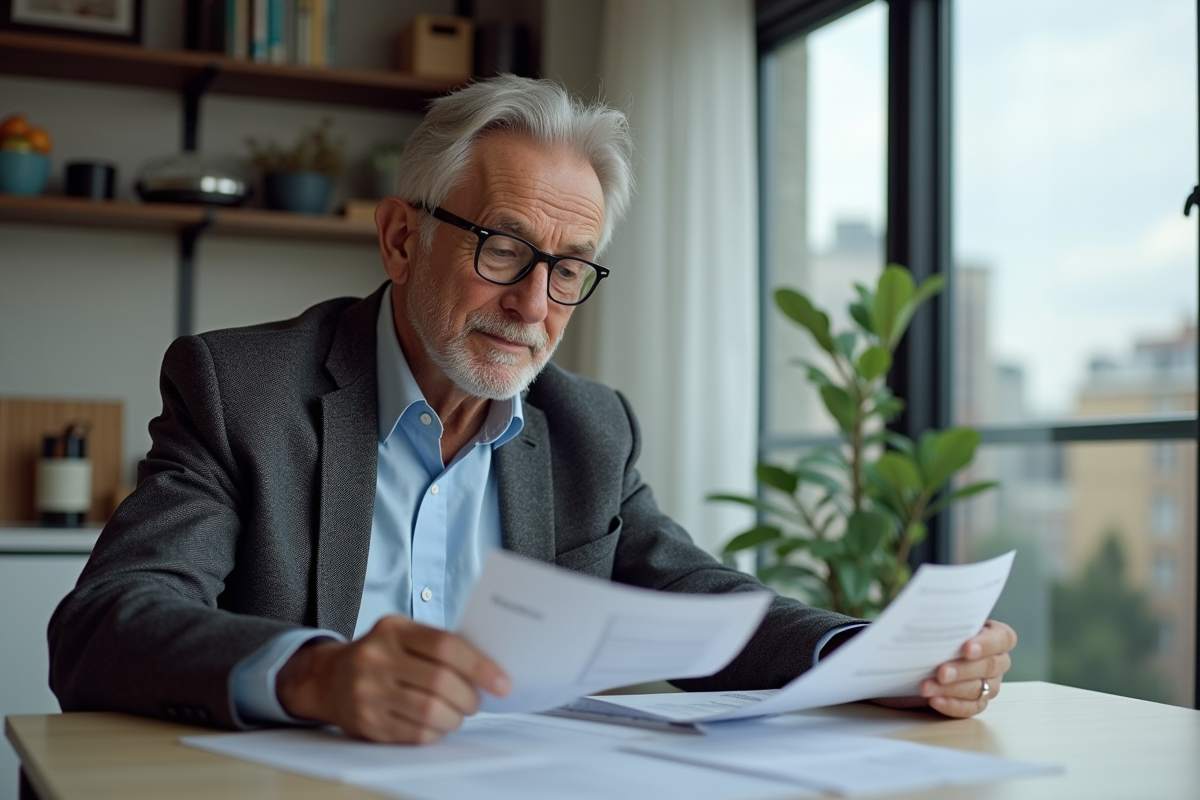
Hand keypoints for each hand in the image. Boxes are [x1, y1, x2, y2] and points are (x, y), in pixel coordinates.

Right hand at [275, 615, 510, 743]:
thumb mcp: (402, 634)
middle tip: (477, 702)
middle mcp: (377, 659)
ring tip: (458, 713)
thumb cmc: (380, 654)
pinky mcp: (367, 723)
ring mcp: (369, 693)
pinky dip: (436, 731)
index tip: (502, 682)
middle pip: (441, 682)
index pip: (446, 646)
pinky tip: (437, 724)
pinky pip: (415, 734)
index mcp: (393, 629)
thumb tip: (488, 667)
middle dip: (470, 697)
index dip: (480, 666)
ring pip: (430, 712)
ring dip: (455, 717)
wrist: (327, 678)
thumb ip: (438, 644)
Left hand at [873, 619, 1016, 718]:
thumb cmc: (939, 633)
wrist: (924, 654)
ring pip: (979, 689)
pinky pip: (970, 708)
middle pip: (989, 666)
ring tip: (927, 687)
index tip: (966, 648)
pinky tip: (934, 700)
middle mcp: (997, 661)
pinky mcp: (977, 702)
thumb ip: (944, 621)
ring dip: (951, 689)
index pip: (1003, 638)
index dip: (987, 644)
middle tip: (941, 672)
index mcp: (995, 635)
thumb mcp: (942, 622)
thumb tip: (931, 616)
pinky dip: (951, 705)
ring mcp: (990, 683)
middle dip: (963, 670)